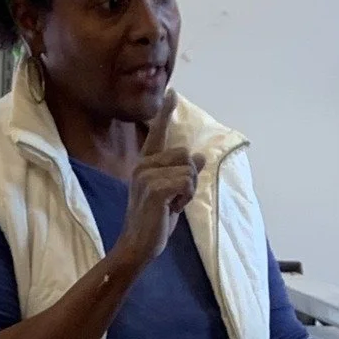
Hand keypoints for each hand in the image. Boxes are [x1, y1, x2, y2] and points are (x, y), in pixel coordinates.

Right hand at [114, 92, 203, 268]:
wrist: (137, 246)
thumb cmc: (153, 221)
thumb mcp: (172, 194)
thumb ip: (183, 174)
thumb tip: (201, 156)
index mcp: (145, 164)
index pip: (158, 133)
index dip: (166, 112)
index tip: (173, 92)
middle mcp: (143, 165)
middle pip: (186, 154)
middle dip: (189, 177)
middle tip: (174, 199)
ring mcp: (147, 175)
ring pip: (189, 169)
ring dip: (188, 190)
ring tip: (172, 205)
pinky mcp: (155, 188)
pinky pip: (187, 182)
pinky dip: (186, 197)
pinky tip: (172, 209)